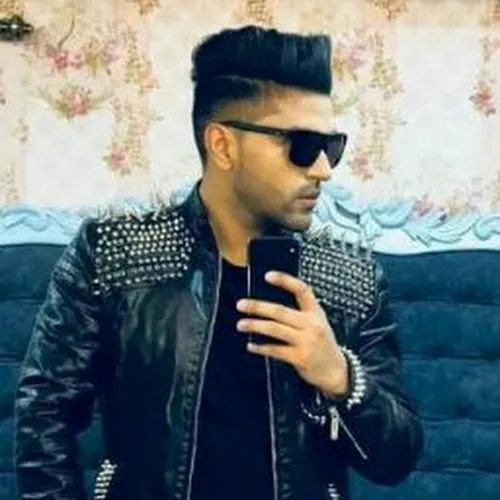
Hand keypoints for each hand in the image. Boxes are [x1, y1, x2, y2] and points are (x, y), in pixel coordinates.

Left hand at [236, 271, 348, 397]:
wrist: (336, 371)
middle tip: (240, 305)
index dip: (285, 281)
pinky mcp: (300, 358)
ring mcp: (307, 342)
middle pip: (280, 311)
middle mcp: (312, 324)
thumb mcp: (318, 323)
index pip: (302, 290)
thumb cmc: (322, 344)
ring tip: (240, 324)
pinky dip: (261, 348)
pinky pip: (275, 350)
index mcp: (316, 312)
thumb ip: (300, 313)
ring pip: (275, 329)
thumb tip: (268, 306)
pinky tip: (251, 345)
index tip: (267, 275)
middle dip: (258, 307)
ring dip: (255, 325)